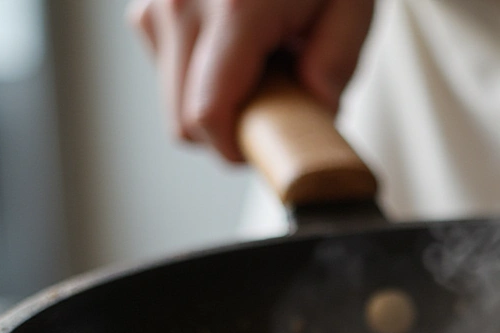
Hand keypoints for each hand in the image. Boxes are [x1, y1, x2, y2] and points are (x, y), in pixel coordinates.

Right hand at [128, 0, 374, 161]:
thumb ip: (336, 68)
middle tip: (272, 107)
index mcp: (234, 9)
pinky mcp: (148, 3)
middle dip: (228, 131)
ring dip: (213, 103)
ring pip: (172, 102)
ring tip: (257, 68)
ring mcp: (157, 0)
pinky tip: (233, 50)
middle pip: (183, 121)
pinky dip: (199, 76)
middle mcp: (182, 2)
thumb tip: (314, 115)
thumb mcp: (352, 8)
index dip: (235, 150)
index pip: (207, 116)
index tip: (264, 151)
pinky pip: (166, 71)